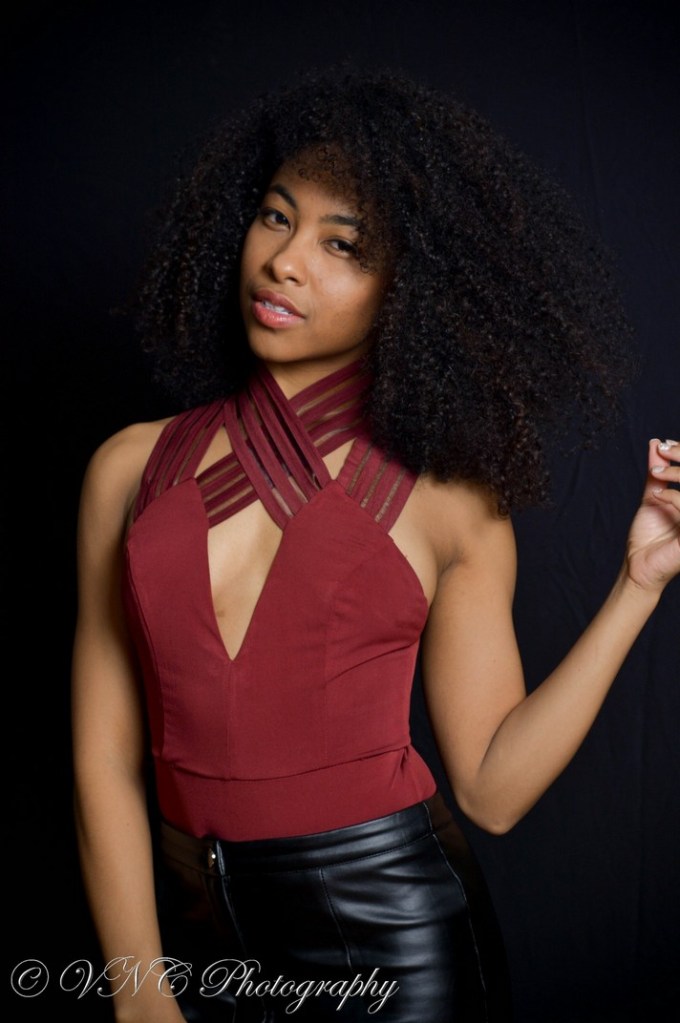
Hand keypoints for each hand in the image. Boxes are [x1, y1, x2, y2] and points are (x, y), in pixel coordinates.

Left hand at [625, 438, 679, 592]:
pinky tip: (657, 495)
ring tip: (657, 472)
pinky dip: (674, 497)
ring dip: (677, 475)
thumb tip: (655, 443)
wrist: (639, 564)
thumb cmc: (648, 535)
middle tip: (663, 450)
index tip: (665, 444)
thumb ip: (657, 473)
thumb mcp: (652, 498)